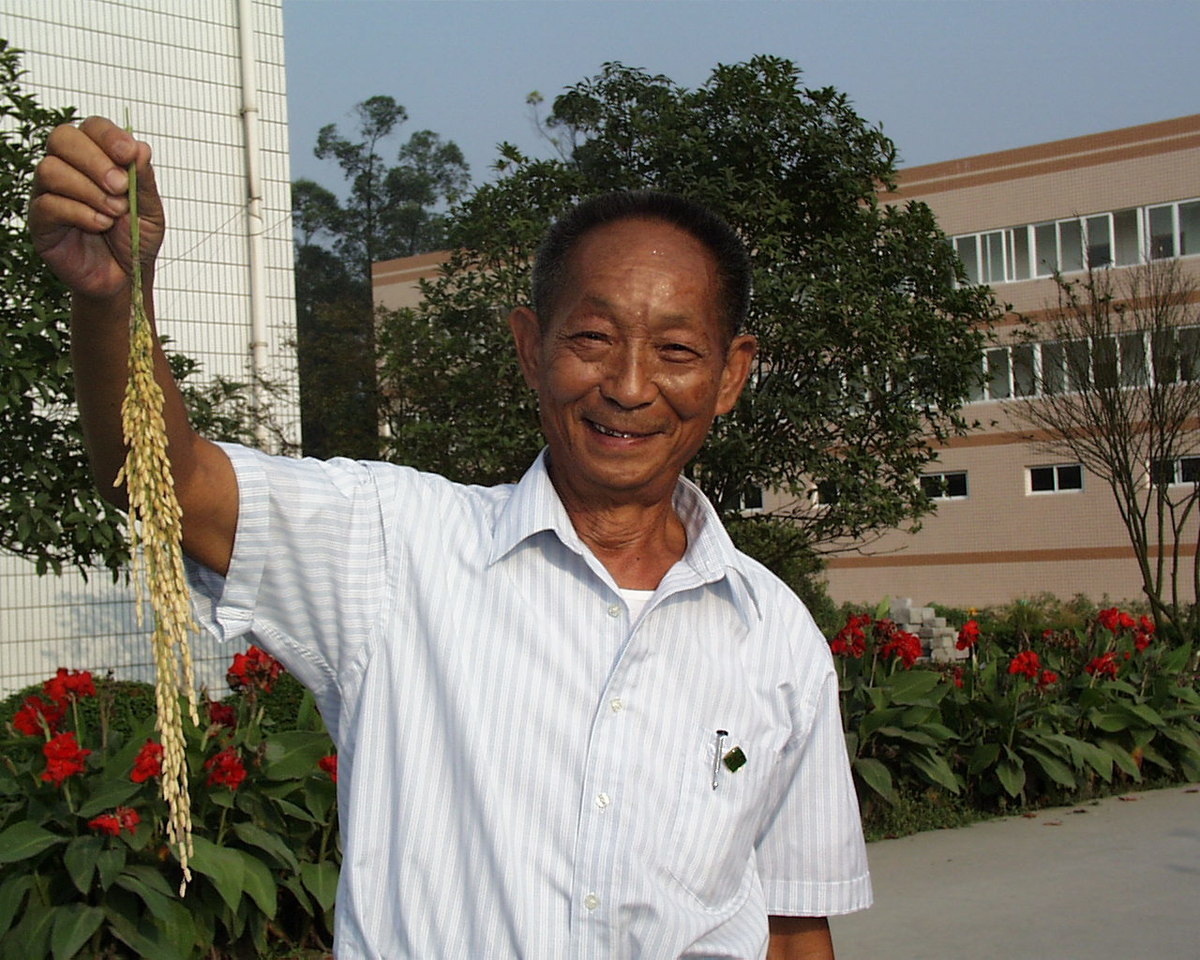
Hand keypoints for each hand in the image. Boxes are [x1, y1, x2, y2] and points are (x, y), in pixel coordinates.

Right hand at [28, 116, 163, 300]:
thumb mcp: (151, 211)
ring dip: (88, 190)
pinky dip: (80, 212)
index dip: (109, 136)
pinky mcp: (41, 220)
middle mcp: (68, 168)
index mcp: (96, 158)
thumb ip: (144, 181)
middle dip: (95, 160)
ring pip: (50, 169)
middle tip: (120, 187)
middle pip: (62, 138)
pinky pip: (48, 204)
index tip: (130, 155)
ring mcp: (49, 192)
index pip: (92, 127)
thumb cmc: (136, 240)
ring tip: (115, 212)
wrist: (126, 278)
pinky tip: (101, 224)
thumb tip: (140, 148)